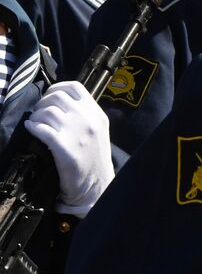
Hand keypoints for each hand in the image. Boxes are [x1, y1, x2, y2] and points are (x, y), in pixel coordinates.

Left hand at [25, 81, 111, 216]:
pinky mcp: (64, 148)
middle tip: (39, 114)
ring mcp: (77, 134)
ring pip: (46, 112)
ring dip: (36, 116)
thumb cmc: (94, 159)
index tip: (49, 97)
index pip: (75, 87)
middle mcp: (88, 120)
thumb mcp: (97, 131)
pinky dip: (32, 127)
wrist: (97, 186)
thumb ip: (84, 115)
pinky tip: (31, 129)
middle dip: (42, 103)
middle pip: (57, 97)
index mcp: (97, 114)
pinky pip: (41, 129)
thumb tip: (59, 102)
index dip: (56, 88)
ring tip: (35, 124)